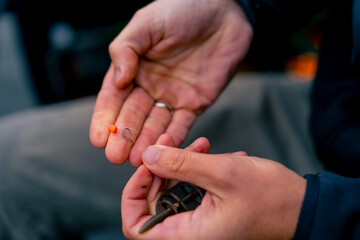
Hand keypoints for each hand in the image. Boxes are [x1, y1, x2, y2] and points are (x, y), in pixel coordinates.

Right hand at [89, 0, 252, 166]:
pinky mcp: (195, 102)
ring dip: (146, 143)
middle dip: (124, 136)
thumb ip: (126, 49)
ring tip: (136, 161)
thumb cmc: (183, 9)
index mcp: (134, 67)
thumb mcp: (147, 23)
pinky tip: (164, 151)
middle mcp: (150, 85)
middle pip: (133, 115)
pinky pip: (183, 124)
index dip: (105, 117)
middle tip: (115, 156)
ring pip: (156, 124)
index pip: (114, 96)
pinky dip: (174, 138)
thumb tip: (118, 79)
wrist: (224, 11)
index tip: (98, 138)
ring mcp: (173, 96)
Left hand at [122, 139, 305, 239]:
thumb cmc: (269, 197)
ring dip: (180, 166)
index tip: (148, 165)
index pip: (137, 226)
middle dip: (160, 169)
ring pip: (172, 193)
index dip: (134, 193)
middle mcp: (191, 234)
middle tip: (174, 145)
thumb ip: (180, 164)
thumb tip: (148, 155)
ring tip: (201, 145)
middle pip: (153, 204)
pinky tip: (211, 153)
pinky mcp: (210, 212)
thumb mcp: (222, 173)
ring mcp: (201, 224)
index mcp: (188, 236)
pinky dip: (196, 170)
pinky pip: (191, 191)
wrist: (302, 206)